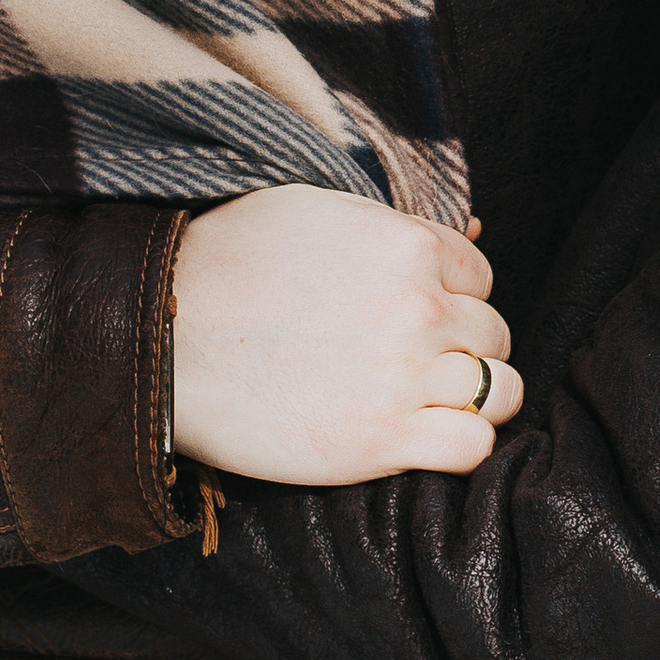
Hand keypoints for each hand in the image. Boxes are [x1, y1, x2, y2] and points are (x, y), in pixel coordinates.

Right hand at [170, 188, 526, 483]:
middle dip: (464, 349)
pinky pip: (472, 448)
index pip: (480, 277)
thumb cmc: (225, 263)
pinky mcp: (380, 438)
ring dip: (475, 400)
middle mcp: (419, 307)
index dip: (453, 299)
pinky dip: (460, 446)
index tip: (419, 318)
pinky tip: (423, 441)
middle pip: (492, 334)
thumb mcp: (314, 212)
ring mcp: (404, 375)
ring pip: (498, 392)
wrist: (161, 336)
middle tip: (418, 366)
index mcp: (407, 244)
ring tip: (433, 407)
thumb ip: (394, 223)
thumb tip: (471, 229)